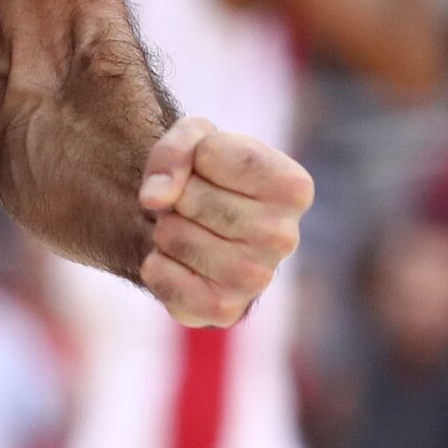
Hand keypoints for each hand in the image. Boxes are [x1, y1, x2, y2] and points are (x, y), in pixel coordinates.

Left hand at [136, 116, 313, 327]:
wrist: (196, 225)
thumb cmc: (205, 174)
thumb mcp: (195, 136)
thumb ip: (175, 149)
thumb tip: (154, 199)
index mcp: (293, 187)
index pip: (211, 153)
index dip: (195, 154)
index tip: (209, 168)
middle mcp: (285, 237)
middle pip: (189, 198)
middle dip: (177, 194)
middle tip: (194, 205)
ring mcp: (257, 279)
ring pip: (172, 235)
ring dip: (164, 228)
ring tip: (189, 230)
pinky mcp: (224, 311)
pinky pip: (160, 275)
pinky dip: (154, 263)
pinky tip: (179, 262)